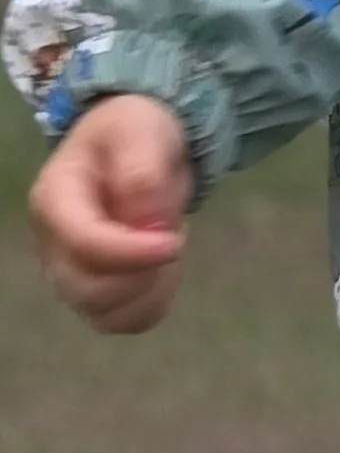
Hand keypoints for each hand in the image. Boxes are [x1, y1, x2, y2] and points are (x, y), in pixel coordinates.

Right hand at [28, 93, 191, 332]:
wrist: (138, 150)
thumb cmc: (134, 134)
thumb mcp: (142, 131)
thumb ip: (142, 169)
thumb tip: (147, 219)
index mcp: (55, 199)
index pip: (83, 244)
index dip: (132, 253)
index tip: (173, 241)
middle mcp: (54, 243)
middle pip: (88, 291)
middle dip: (141, 277)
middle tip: (169, 240)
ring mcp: (72, 272)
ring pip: (108, 315)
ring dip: (150, 293)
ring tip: (164, 252)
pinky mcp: (99, 293)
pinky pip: (127, 320)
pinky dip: (153, 304)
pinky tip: (162, 272)